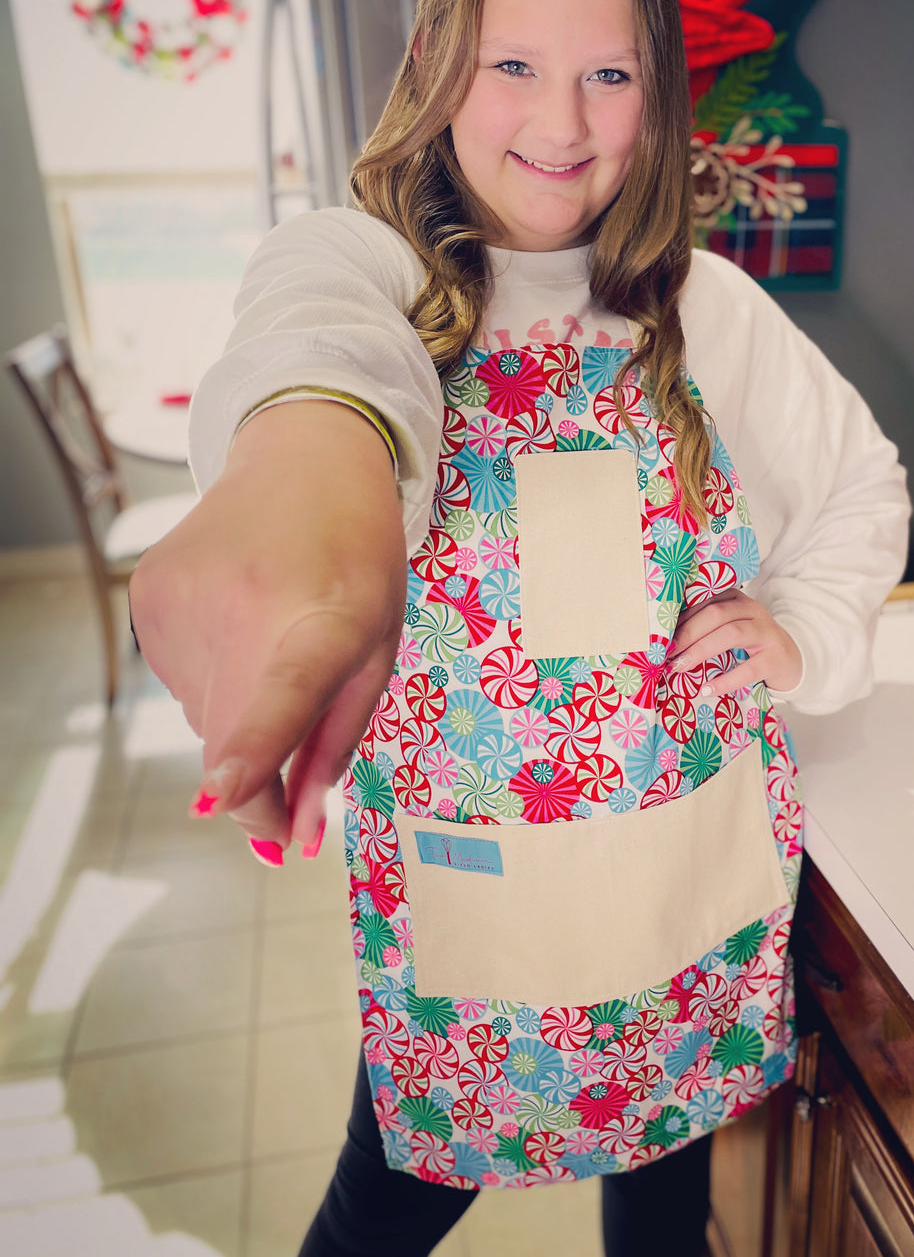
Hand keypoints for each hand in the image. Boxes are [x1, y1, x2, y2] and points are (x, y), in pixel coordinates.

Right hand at [129, 401, 406, 861]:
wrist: (305, 460)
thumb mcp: (378, 652)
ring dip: (239, 716)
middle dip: (260, 791)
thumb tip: (293, 842)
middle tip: (289, 805)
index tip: (221, 797)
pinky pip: (180, 682)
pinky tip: (239, 623)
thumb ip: (334, 750)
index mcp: (327, 617)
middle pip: (233, 739)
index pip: (287, 688)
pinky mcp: (146, 595)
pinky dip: (211, 679)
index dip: (254, 747)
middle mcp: (245, 603)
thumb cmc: (357, 563)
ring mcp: (184, 598)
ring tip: (275, 642)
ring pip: (204, 717)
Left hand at [667, 589, 801, 696]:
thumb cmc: (751, 645)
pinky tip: (708, 688)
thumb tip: (667, 642)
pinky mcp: (775, 658)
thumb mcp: (730, 629)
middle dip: (687, 634)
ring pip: (731, 634)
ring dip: (701, 650)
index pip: (705, 601)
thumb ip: (706, 628)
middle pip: (715, 614)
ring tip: (680, 667)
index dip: (681, 619)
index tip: (661, 637)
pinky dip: (726, 679)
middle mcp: (753, 610)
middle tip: (668, 654)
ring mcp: (767, 633)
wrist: (792, 661)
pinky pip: (749, 668)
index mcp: (736, 599)